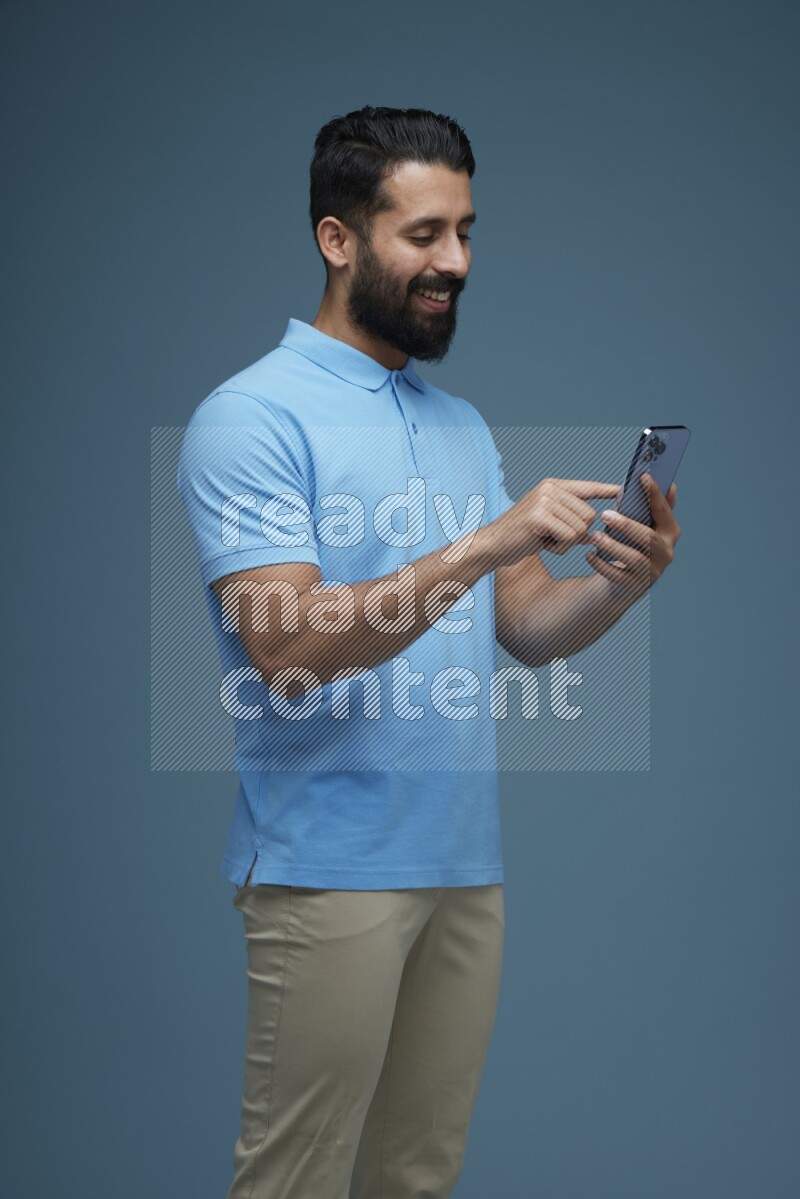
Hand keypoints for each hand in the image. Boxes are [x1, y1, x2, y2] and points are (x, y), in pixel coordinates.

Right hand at [490, 477, 621, 568]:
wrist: (492, 545)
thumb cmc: (521, 537)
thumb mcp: (549, 524)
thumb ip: (571, 521)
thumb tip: (596, 530)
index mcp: (552, 486)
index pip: (587, 487)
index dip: (606, 490)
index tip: (624, 490)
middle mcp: (549, 489)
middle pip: (589, 514)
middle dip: (577, 533)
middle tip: (552, 537)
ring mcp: (544, 501)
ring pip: (581, 527)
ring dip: (567, 542)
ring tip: (545, 540)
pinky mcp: (540, 516)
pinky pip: (569, 536)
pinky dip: (560, 548)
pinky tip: (542, 545)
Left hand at [585, 472, 680, 598]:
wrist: (625, 580)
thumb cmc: (632, 543)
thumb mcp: (640, 523)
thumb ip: (643, 504)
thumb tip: (646, 477)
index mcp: (669, 532)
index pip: (664, 511)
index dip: (655, 494)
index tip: (643, 476)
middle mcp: (666, 552)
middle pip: (649, 538)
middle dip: (627, 525)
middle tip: (604, 514)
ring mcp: (652, 571)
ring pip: (633, 558)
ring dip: (611, 545)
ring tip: (594, 536)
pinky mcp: (635, 586)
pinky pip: (617, 575)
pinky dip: (601, 564)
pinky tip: (589, 555)